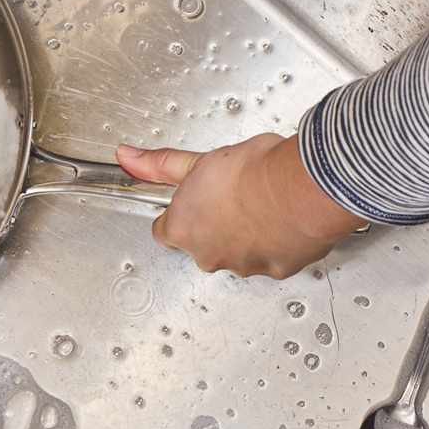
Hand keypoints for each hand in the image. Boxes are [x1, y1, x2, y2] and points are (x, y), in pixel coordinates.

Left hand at [116, 133, 361, 277]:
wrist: (301, 188)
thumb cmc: (253, 173)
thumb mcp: (198, 161)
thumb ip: (160, 164)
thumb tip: (128, 157)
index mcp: (182, 229)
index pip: (165, 230)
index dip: (178, 214)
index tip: (191, 201)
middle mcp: (207, 254)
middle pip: (201, 244)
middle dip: (213, 224)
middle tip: (231, 196)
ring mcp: (242, 265)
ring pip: (236, 253)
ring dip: (244, 235)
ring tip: (259, 205)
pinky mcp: (275, 270)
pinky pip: (269, 259)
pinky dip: (274, 244)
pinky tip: (281, 220)